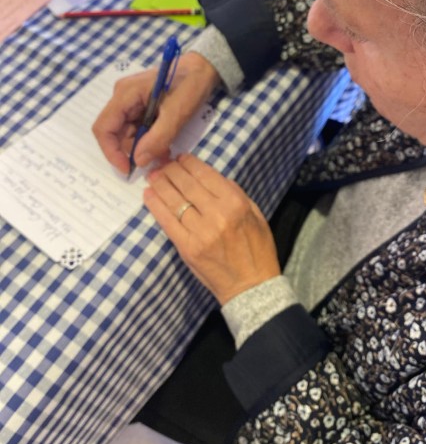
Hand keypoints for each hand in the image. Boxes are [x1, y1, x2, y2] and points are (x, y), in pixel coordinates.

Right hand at [92, 52, 220, 173]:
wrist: (203, 68)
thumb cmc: (191, 84)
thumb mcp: (177, 113)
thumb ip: (157, 137)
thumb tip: (138, 160)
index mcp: (125, 94)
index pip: (104, 128)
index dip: (111, 152)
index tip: (127, 169)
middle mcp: (123, 98)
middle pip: (115, 133)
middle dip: (132, 151)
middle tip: (156, 160)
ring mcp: (132, 102)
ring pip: (128, 134)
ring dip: (144, 147)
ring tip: (165, 152)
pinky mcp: (142, 107)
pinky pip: (138, 130)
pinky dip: (150, 140)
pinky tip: (165, 144)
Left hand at [144, 154, 280, 304]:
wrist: (251, 286)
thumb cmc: (257, 249)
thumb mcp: (256, 214)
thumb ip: (236, 193)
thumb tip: (212, 178)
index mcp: (235, 203)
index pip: (206, 175)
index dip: (189, 163)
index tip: (180, 157)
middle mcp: (217, 214)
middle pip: (186, 185)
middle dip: (171, 170)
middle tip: (162, 163)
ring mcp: (199, 232)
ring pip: (174, 200)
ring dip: (160, 184)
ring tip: (152, 175)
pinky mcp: (186, 247)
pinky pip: (167, 221)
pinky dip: (155, 206)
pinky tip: (149, 195)